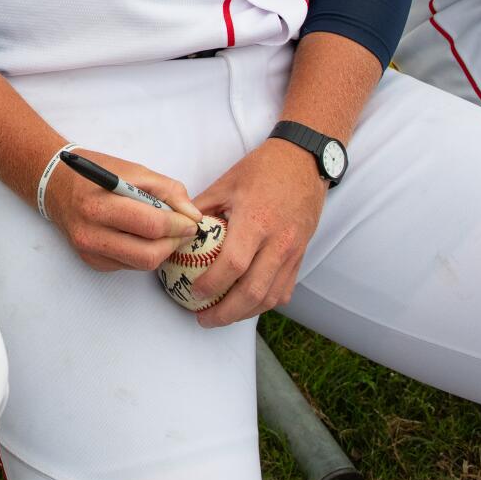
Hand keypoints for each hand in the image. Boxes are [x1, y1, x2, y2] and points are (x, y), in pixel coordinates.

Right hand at [41, 148, 200, 272]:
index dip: (178, 225)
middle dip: (173, 243)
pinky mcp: (93, 263)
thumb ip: (168, 190)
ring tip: (163, 230)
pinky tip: (140, 235)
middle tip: (182, 230)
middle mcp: (91, 234)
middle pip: (148, 254)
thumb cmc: (97, 172)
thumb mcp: (134, 170)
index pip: (150, 225)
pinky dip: (143, 252)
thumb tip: (193, 216)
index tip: (191, 221)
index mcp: (99, 205)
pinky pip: (130, 265)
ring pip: (142, 264)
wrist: (57, 186)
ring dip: (161, 250)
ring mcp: (90, 252)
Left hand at [188, 140, 327, 328]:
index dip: (212, 284)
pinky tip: (248, 305)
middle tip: (204, 318)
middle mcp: (278, 242)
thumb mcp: (225, 183)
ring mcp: (293, 252)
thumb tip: (175, 229)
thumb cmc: (263, 169)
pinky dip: (265, 303)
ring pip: (271, 297)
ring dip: (245, 314)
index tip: (193, 292)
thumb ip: (200, 209)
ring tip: (222, 316)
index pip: (233, 264)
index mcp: (256, 221)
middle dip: (226, 313)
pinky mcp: (301, 256)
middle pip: (253, 292)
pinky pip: (285, 289)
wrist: (305, 161)